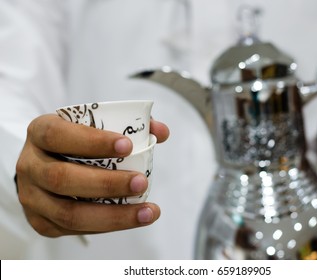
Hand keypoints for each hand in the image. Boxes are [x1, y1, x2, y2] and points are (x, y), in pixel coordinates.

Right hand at [16, 114, 169, 236]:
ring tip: (147, 212)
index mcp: (40, 133)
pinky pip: (75, 229)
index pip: (58, 136)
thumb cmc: (77, 141)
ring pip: (69, 213)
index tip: (128, 145)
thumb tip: (161, 132)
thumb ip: (129, 123)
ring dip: (113, 215)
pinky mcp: (41, 222)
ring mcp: (32, 197)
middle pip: (62, 179)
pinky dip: (107, 226)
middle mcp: (30, 165)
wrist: (47, 163)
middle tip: (142, 182)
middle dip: (107, 184)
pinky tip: (132, 219)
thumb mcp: (93, 124)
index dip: (92, 141)